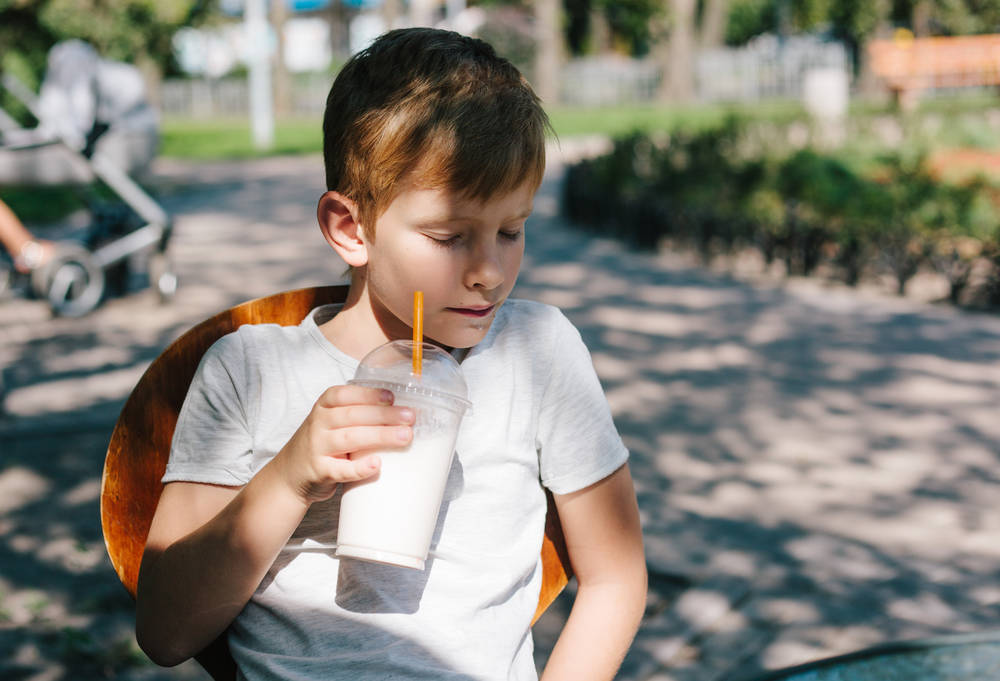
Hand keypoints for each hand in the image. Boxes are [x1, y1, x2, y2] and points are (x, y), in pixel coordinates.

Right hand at [273, 385, 413, 504]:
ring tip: (405, 436)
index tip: (392, 397)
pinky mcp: (320, 472)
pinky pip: (341, 470)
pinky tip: (377, 464)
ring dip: (380, 436)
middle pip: (352, 415)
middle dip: (384, 415)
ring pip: (350, 438)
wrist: (290, 475)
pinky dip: (359, 468)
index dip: (368, 394)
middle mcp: (318, 424)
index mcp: (323, 407)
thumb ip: (356, 414)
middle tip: (410, 417)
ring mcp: (317, 448)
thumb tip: (402, 411)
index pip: (343, 395)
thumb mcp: (330, 421)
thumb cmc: (322, 443)